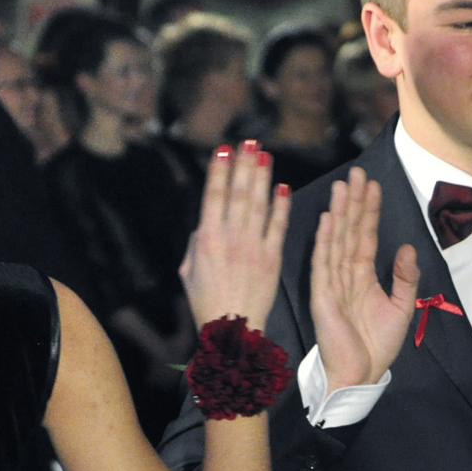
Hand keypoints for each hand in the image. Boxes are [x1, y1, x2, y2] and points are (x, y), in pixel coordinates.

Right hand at [179, 141, 288, 330]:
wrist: (232, 329)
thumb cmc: (206, 302)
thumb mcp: (188, 271)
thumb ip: (196, 243)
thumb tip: (204, 224)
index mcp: (207, 238)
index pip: (213, 195)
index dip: (219, 170)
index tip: (223, 149)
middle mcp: (230, 237)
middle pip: (238, 192)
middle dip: (243, 164)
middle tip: (249, 141)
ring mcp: (253, 246)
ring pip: (259, 203)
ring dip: (262, 176)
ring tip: (264, 153)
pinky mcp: (272, 257)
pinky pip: (277, 226)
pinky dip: (281, 205)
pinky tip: (282, 186)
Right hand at [309, 167, 419, 392]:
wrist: (362, 375)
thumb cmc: (377, 347)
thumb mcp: (402, 307)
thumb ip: (405, 278)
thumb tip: (407, 248)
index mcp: (362, 277)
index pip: (366, 236)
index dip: (369, 211)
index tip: (372, 184)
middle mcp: (345, 276)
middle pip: (350, 232)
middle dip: (354, 202)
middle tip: (357, 173)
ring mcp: (332, 284)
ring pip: (337, 241)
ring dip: (339, 214)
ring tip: (344, 187)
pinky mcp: (322, 297)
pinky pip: (323, 265)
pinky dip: (325, 242)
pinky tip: (328, 220)